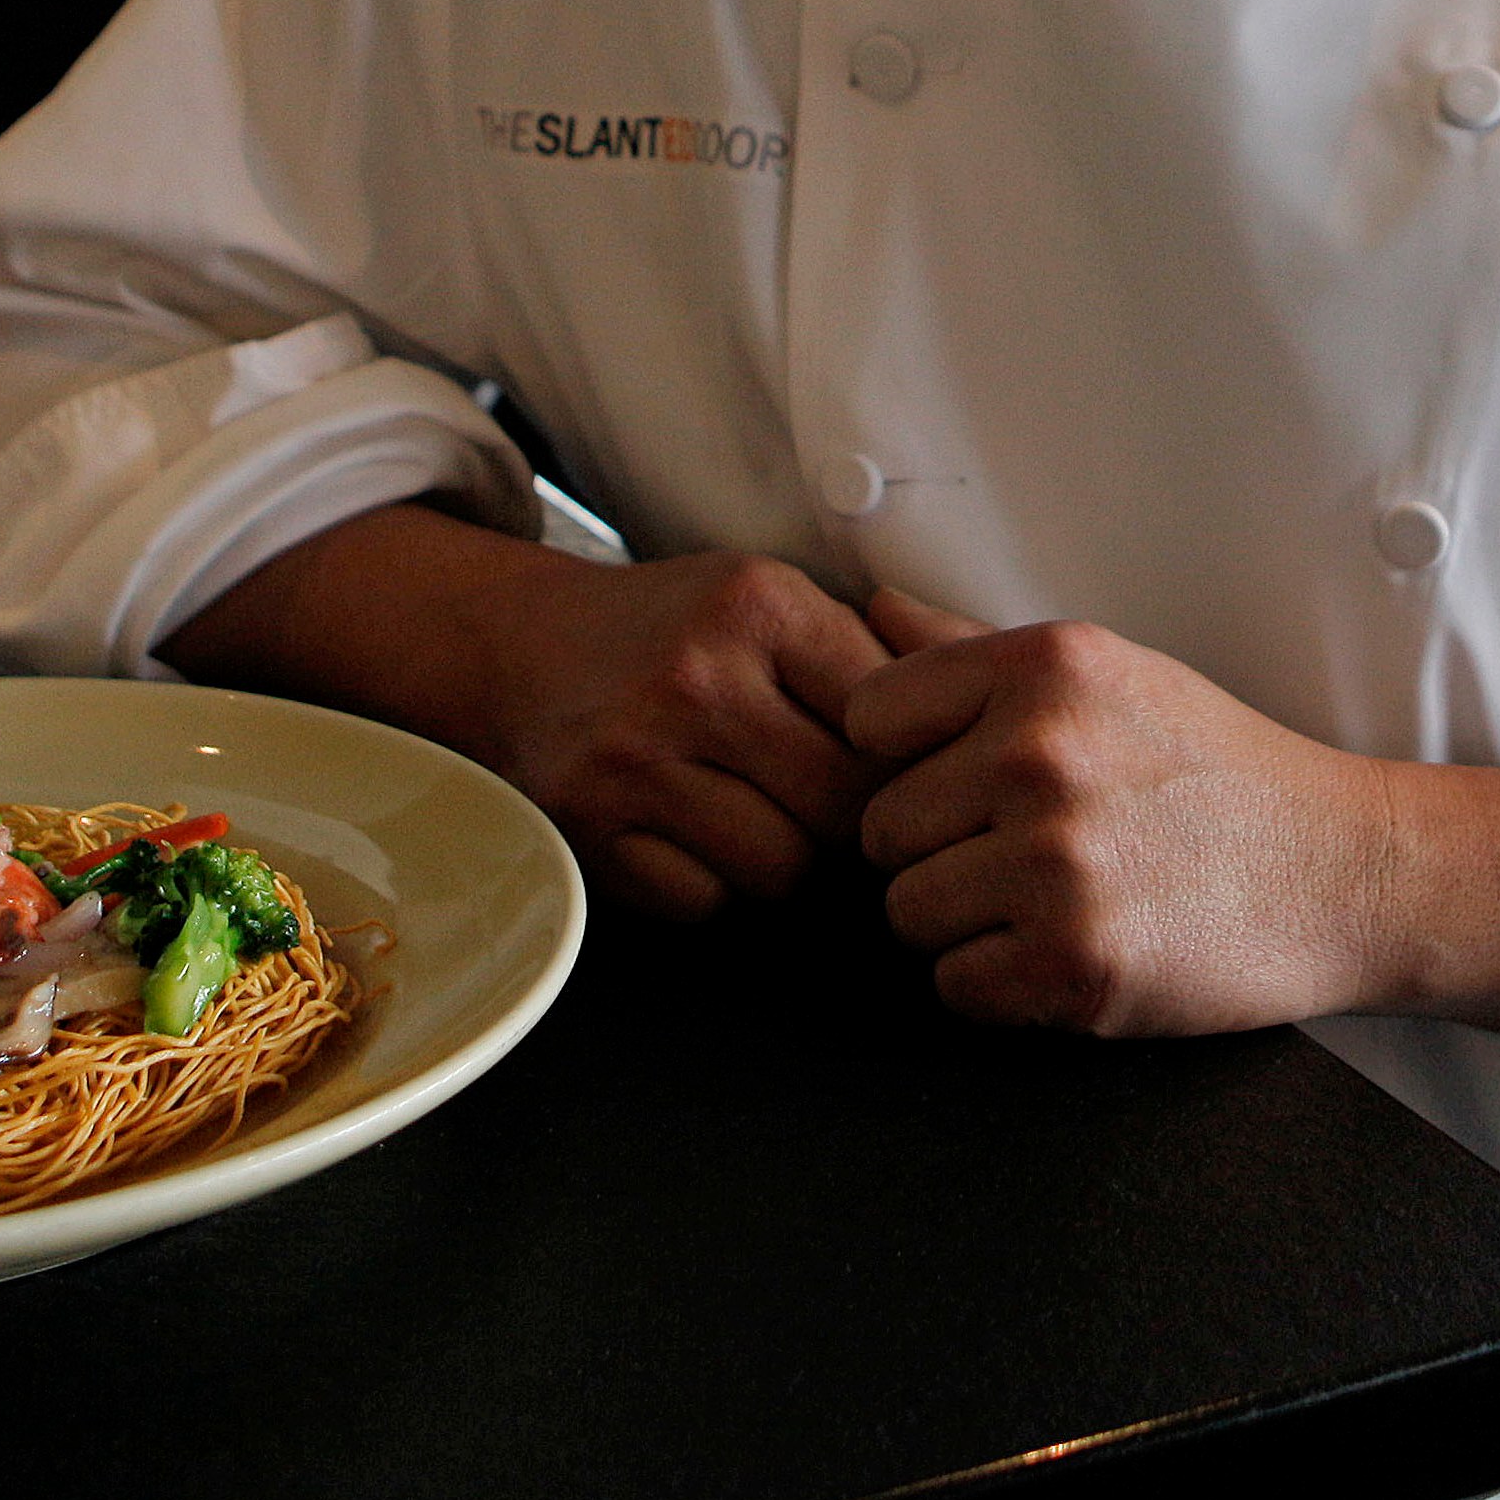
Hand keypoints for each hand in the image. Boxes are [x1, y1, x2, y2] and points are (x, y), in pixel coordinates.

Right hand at [469, 546, 891, 919]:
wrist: (517, 644)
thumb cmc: (672, 629)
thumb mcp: (770, 597)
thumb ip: (874, 653)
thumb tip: (982, 730)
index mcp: (757, 605)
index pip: (887, 723)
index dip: (904, 763)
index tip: (894, 771)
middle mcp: (693, 677)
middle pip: (844, 809)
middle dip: (852, 822)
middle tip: (831, 806)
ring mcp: (633, 759)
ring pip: (781, 868)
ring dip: (784, 857)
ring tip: (757, 812)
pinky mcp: (590, 829)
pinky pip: (704, 903)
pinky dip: (712, 884)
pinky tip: (691, 833)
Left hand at [844, 589, 1375, 1034]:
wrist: (1341, 872)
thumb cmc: (1213, 771)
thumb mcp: (1108, 675)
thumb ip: (976, 650)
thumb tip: (871, 608)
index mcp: (1044, 666)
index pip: (868, 717)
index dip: (904, 761)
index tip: (964, 783)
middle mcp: (1041, 753)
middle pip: (880, 828)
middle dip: (938, 851)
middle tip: (1027, 854)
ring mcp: (1057, 861)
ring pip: (906, 913)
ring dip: (964, 924)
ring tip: (1051, 902)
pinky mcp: (1075, 963)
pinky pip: (955, 986)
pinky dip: (1001, 987)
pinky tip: (1068, 952)